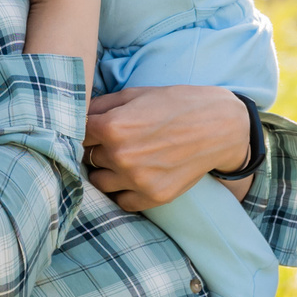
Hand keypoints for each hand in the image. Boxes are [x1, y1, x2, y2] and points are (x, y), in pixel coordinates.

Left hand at [84, 85, 253, 211]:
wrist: (221, 126)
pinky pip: (122, 202)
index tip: (94, 130)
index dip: (85, 130)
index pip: (76, 134)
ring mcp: (137, 179)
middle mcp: (120, 156)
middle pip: (88, 157)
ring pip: (100, 182)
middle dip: (99, 149)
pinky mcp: (154, 196)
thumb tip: (75, 114)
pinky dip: (125, 191)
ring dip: (108, 172)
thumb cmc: (178, 104)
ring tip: (127, 159)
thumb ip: (100, 105)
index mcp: (112, 126)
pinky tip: (136, 176)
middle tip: (119, 141)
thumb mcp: (136, 94)